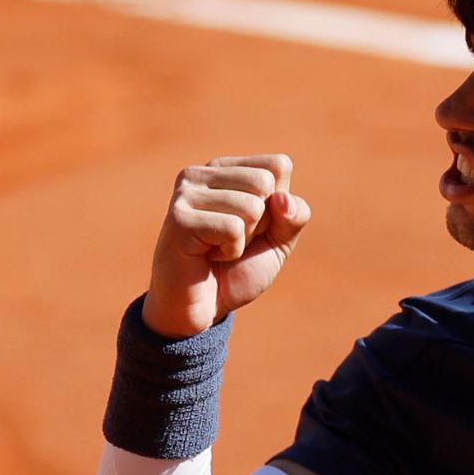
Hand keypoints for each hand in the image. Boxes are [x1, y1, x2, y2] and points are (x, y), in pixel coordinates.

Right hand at [144, 154, 309, 337]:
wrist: (202, 309)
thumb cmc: (236, 270)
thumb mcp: (278, 242)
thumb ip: (293, 216)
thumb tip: (283, 198)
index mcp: (226, 169)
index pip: (279, 165)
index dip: (277, 207)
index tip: (250, 228)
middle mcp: (202, 173)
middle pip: (266, 184)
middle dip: (261, 224)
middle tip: (232, 241)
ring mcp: (187, 192)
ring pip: (252, 207)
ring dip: (243, 240)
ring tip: (217, 249)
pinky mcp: (180, 217)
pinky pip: (233, 228)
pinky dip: (230, 251)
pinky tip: (207, 255)